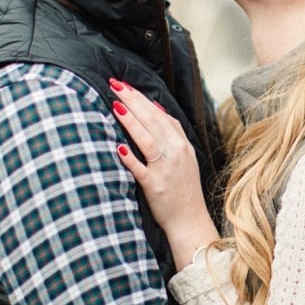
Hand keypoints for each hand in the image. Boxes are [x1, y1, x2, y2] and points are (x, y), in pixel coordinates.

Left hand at [109, 79, 219, 263]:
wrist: (190, 220)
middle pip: (152, 121)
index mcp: (181, 144)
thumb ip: (171, 134)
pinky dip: (130, 157)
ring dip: (131, 121)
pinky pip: (141, 169)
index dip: (142, 98)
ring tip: (115, 105)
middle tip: (115, 85)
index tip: (126, 85)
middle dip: (133, 101)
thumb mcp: (184, 157)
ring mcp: (166, 169)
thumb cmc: (183, 189)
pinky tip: (118, 146)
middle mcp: (176, 153)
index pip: (160, 114)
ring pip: (147, 139)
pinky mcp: (156, 186)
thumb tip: (156, 109)